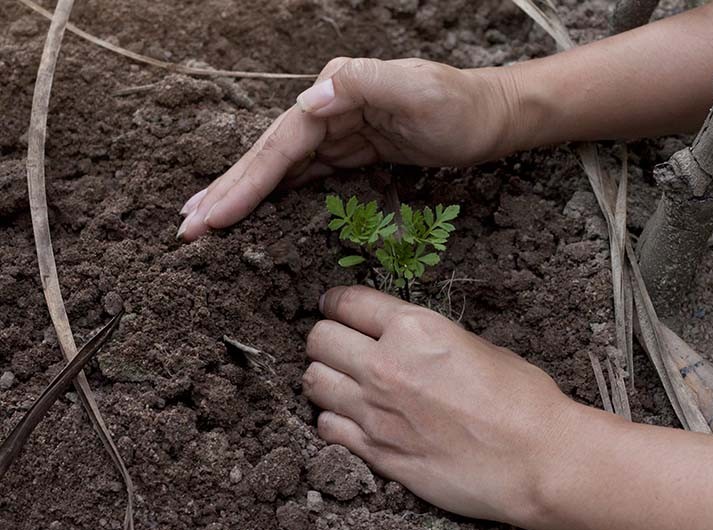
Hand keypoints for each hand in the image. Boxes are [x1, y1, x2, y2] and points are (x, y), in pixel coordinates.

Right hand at [176, 57, 518, 240]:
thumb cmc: (460, 104)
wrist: (491, 117)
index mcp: (336, 91)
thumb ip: (364, 84)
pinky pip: (303, 175)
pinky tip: (254, 209)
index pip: (280, 144)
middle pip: (268, 156)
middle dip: (228, 193)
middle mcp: (328, 108)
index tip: (210, 216)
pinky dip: (274, 193)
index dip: (244, 182)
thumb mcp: (418, 88)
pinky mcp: (350, 150)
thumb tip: (308, 99)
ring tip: (205, 221)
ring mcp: (338, 131)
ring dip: (242, 195)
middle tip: (186, 228)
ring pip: (280, 168)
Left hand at [302, 285, 581, 527]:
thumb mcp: (475, 345)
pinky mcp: (376, 451)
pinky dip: (333, 419)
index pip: (347, 303)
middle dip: (326, 338)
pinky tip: (351, 418)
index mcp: (414, 328)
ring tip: (343, 381)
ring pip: (314, 380)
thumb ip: (426, 339)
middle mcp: (385, 365)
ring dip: (325, 377)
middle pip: (319, 339)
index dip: (335, 302)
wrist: (535, 460)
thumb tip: (406, 341)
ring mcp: (375, 411)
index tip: (333, 306)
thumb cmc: (522, 401)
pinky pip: (327, 426)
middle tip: (340, 345)